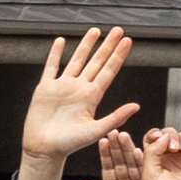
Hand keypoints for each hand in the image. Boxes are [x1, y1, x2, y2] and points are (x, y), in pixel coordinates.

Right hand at [12, 27, 139, 179]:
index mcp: (92, 97)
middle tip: (118, 30)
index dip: (118, 55)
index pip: (109, 71)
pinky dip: (55, 54)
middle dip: (107, 45)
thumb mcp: (96, 131)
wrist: (44, 149)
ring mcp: (62, 86)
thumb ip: (116, 117)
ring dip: (85, 45)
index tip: (127, 41)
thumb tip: (136, 106)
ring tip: (95, 31)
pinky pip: (51, 66)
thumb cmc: (69, 144)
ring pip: (76, 60)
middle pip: (96, 62)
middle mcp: (79, 88)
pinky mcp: (46, 88)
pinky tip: (61, 42)